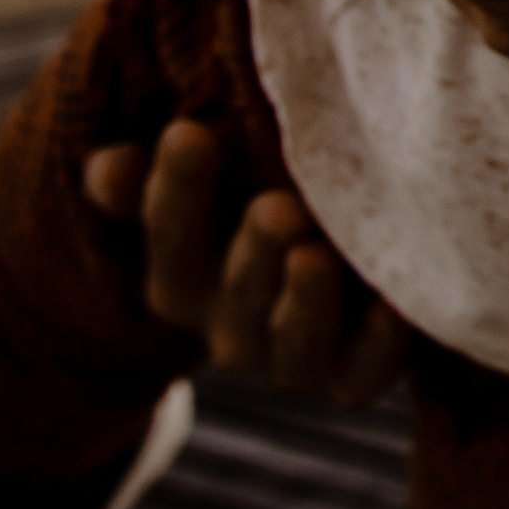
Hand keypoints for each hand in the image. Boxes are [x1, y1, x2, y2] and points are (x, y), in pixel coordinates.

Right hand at [83, 121, 407, 404]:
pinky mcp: (351, 376)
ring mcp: (291, 357)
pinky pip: (363, 375)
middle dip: (255, 250)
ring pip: (292, 343)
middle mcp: (231, 325)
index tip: (189, 132)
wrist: (332, 287)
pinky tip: (397, 307)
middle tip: (278, 206)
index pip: (169, 233)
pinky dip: (380, 345)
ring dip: (305, 301)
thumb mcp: (203, 189)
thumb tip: (110, 166)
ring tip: (316, 255)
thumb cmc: (254, 209)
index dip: (177, 187)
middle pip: (236, 292)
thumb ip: (142, 180)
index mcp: (184, 278)